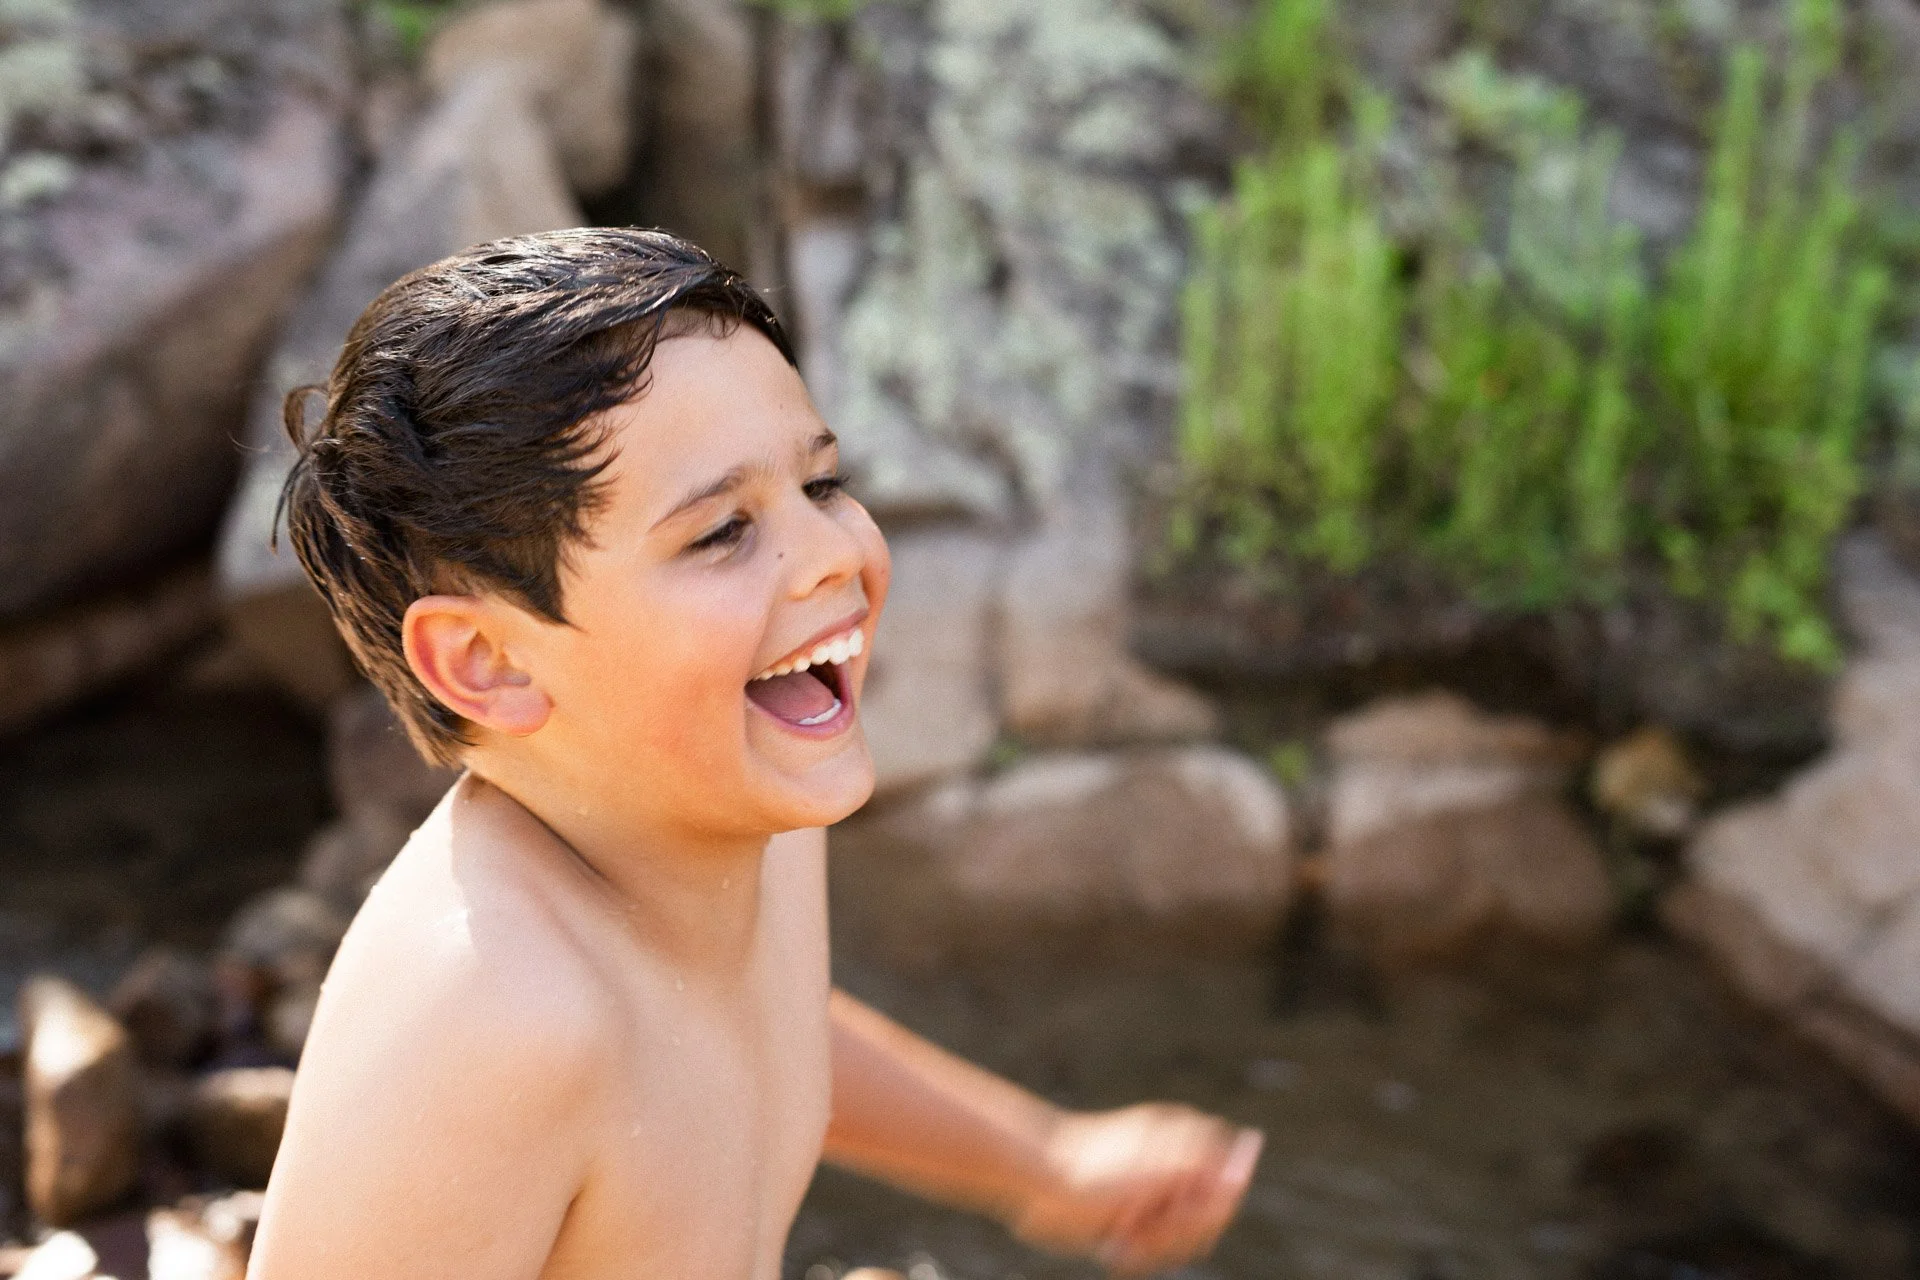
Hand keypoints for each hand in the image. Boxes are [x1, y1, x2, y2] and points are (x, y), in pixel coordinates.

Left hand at [1009, 1104, 1261, 1276]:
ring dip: (1154, 1246)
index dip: (1210, 1207)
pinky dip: (1137, 1255)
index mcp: (1185, 1143)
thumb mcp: (1158, 1166)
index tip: (1179, 1207)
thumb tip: (1242, 1174)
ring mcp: (1152, 1199)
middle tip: (1144, 1218)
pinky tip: (1113, 1243)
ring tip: (1122, 1231)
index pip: (1229, 1186)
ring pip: (1180, 1244)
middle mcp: (1173, 1171)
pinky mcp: (1131, 1225)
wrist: (1037, 1180)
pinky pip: (1154, 1255)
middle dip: (1178, 1230)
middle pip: (1207, 1221)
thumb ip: (1205, 1171)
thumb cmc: (1096, 1167)